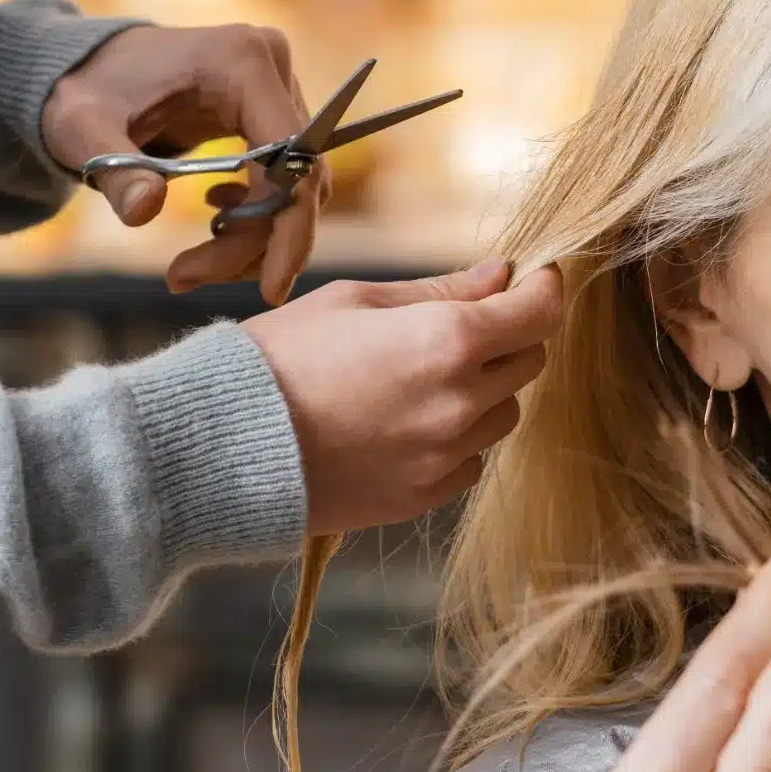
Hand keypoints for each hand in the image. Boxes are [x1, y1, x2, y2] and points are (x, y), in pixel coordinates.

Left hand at [40, 23, 326, 305]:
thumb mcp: (83, 130)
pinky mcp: (274, 109)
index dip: (289, 227)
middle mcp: (274, 69)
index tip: (270, 289)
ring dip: (254, 238)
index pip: (293, 158)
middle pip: (296, 180)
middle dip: (253, 243)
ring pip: (296, 187)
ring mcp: (279, 88)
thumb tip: (145, 211)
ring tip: (192, 262)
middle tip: (187, 276)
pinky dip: (256, 215)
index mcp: (241, 63)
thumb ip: (117, 171)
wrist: (86, 64)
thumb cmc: (83, 90)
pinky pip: (286, 178)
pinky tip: (214, 217)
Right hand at [241, 259, 563, 535]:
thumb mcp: (356, 301)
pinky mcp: (426, 496)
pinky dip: (454, 439)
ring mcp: (447, 456)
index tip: (535, 279)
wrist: (224, 446)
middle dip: (507, 337)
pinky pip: (470, 461)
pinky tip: (401, 424)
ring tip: (415, 380)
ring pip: (502, 414)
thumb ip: (441, 290)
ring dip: (481, 391)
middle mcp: (461, 402)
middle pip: (528, 362)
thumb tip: (502, 275)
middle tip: (459, 325)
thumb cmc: (281, 357)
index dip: (545, 290)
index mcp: (449, 340)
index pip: (540, 313)